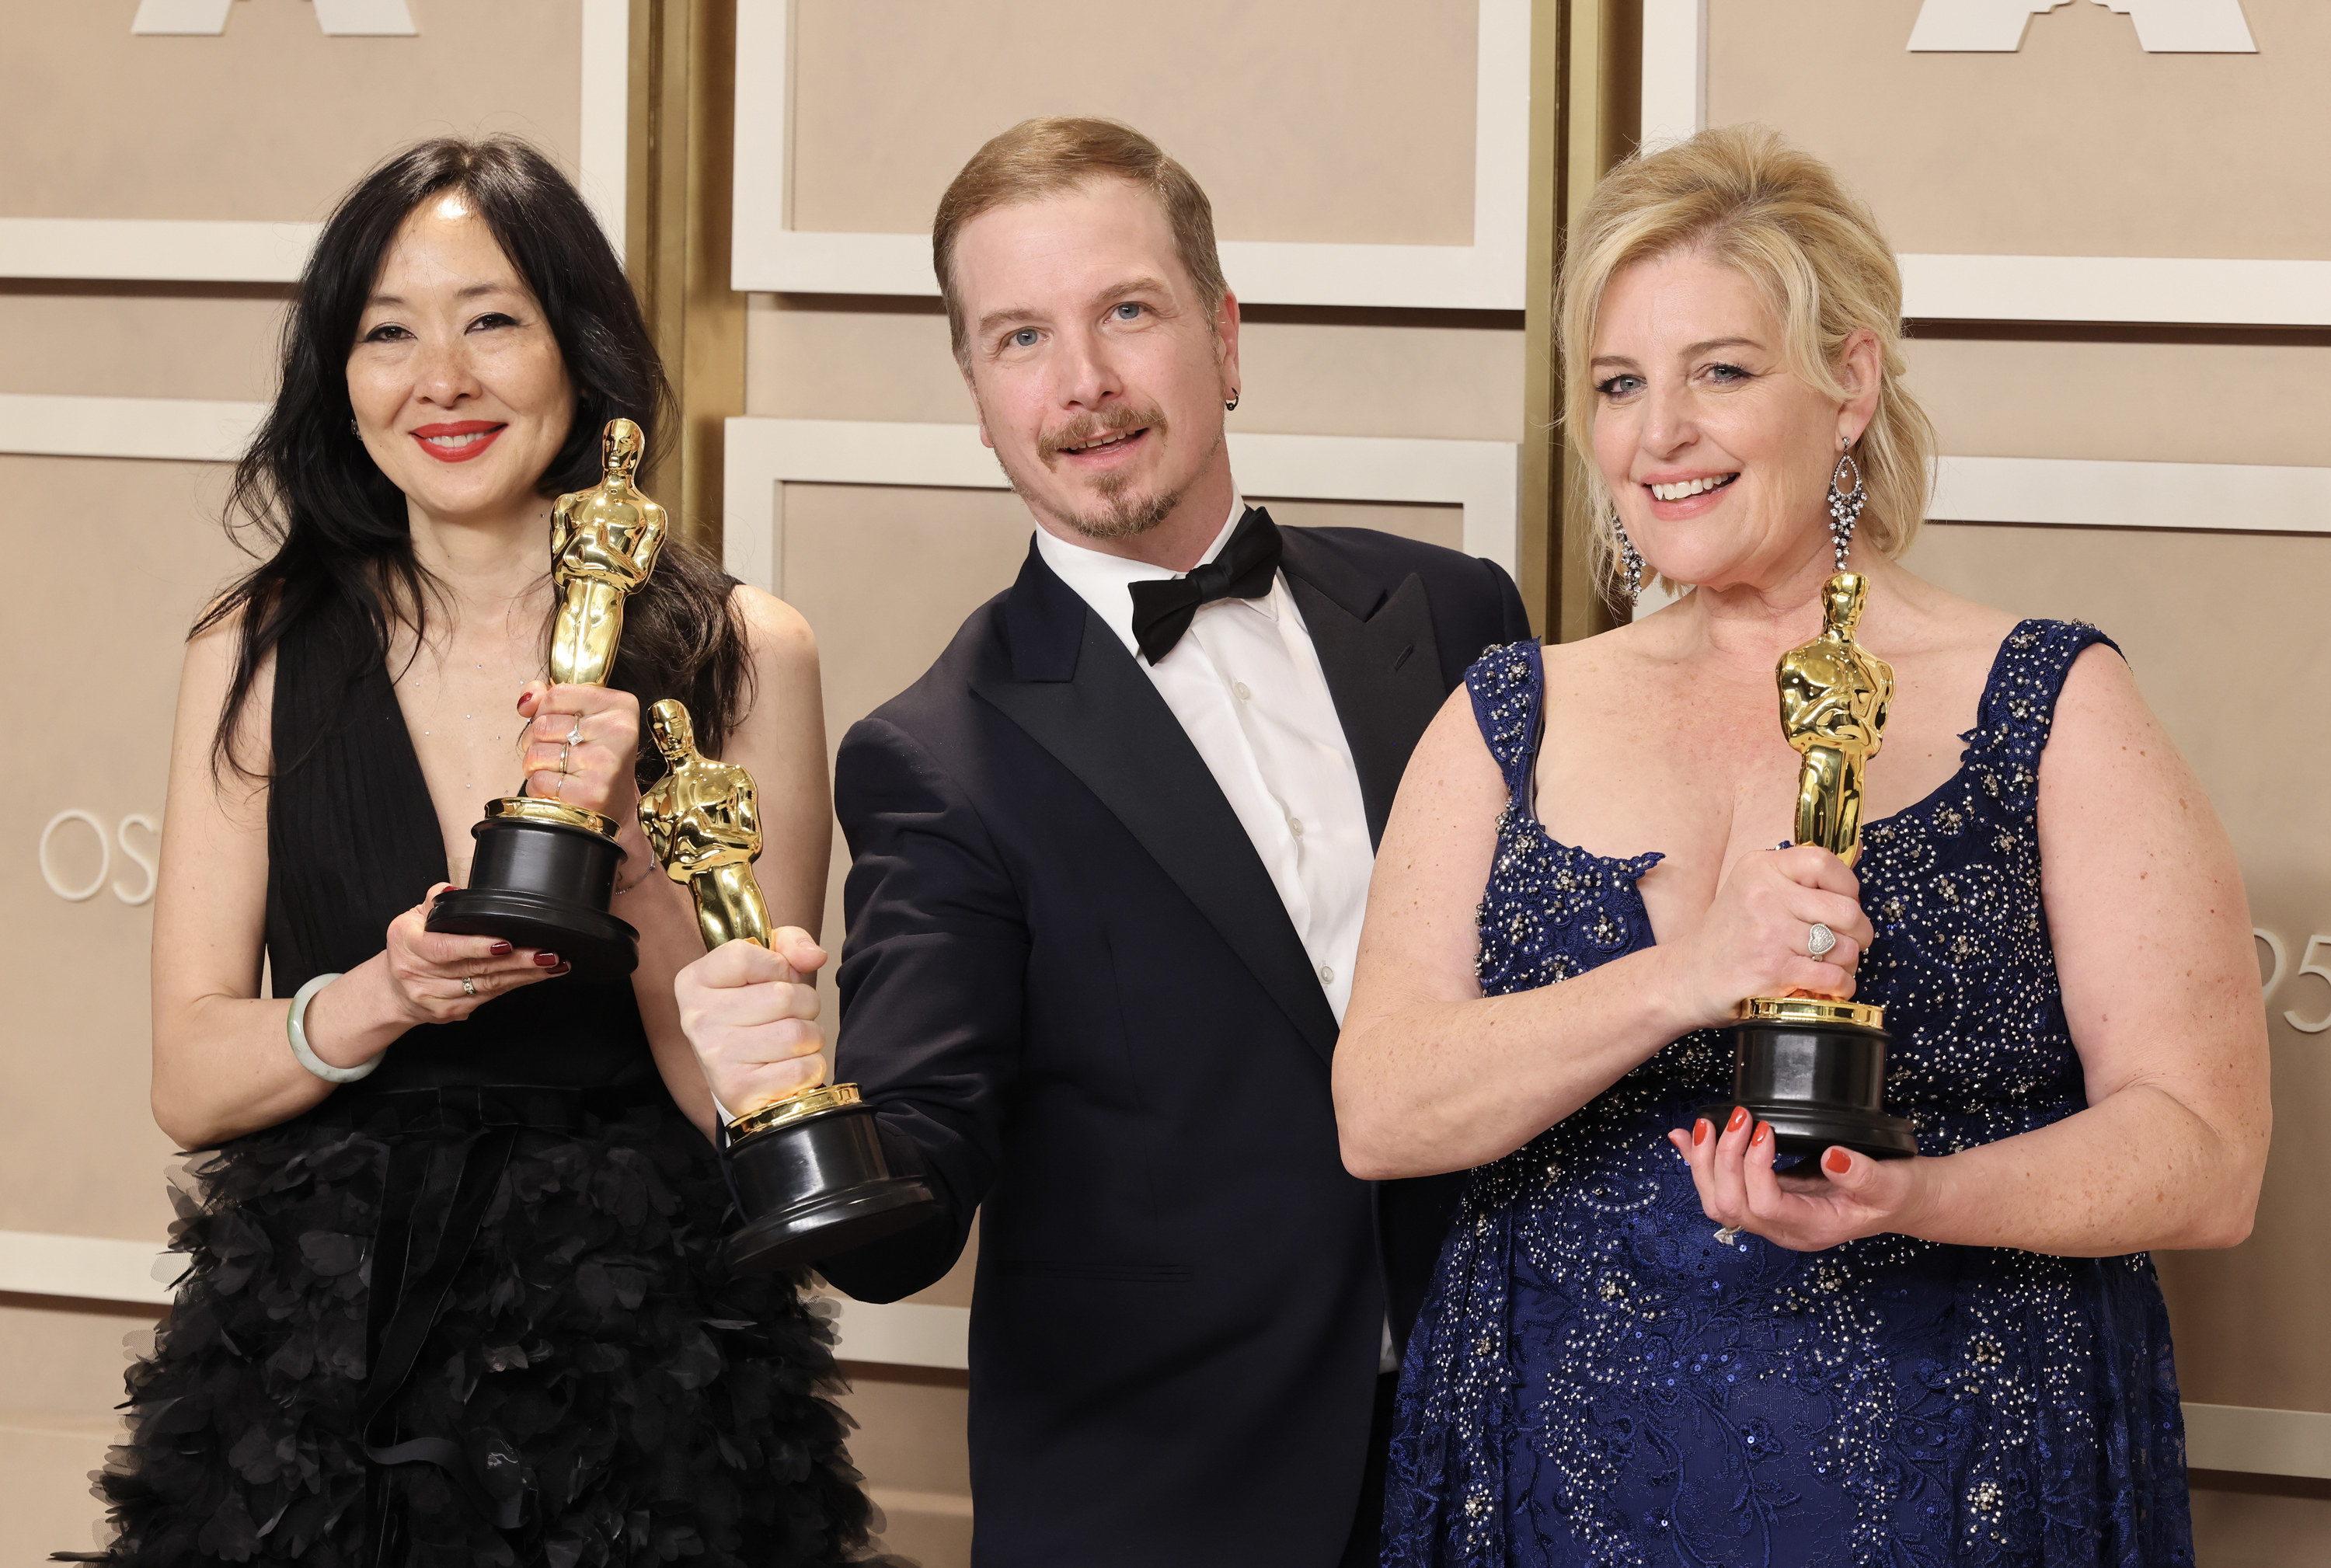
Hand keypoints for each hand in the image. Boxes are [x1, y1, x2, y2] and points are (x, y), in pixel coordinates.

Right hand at [382, 883, 567, 1025]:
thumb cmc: (411, 946)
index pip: (445, 948)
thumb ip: (435, 900)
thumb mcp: (414, 917)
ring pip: (488, 986)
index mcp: (409, 943)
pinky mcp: (451, 1012)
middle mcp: (419, 974)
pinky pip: (489, 996)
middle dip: (517, 961)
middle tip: (546, 953)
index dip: (477, 947)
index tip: (506, 944)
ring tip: (553, 963)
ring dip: (524, 975)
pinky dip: (516, 984)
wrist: (394, 990)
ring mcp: (435, 997)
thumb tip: (457, 891)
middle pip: (475, 968)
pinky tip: (537, 976)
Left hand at [516, 682, 641, 821]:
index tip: (554, 725)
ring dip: (534, 765)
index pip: (557, 694)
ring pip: (536, 753)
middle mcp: (617, 732)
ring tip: (554, 770)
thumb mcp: (584, 719)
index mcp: (619, 706)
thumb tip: (526, 700)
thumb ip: (550, 700)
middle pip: (543, 724)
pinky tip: (557, 788)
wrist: (614, 805)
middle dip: (534, 740)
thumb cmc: (596, 759)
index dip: (544, 710)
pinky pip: (540, 780)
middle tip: (552, 752)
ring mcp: (605, 763)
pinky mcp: (590, 792)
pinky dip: (539, 787)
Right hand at [674, 930, 830, 1117]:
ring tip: (792, 1041)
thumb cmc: (755, 1013)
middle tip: (792, 1014)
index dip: (778, 965)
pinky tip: (791, 1066)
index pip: (743, 955)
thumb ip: (790, 944)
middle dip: (805, 1003)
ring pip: (798, 1034)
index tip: (778, 977)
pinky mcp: (739, 1090)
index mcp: (695, 981)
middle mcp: (698, 1019)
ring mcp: (716, 1056)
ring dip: (811, 1036)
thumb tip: (815, 956)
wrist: (740, 1078)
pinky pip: (803, 1069)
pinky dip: (811, 1066)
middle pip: (782, 996)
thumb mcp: (765, 966)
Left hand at [1665, 1107, 1934, 1251]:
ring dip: (1703, 1163)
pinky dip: (1700, 1163)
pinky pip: (1722, 1189)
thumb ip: (1862, 1174)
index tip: (1763, 1129)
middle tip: (1737, 1117)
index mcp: (1812, 1228)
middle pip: (1730, 1207)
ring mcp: (1771, 1218)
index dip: (1754, 1168)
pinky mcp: (1764, 1200)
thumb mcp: (1890, 1184)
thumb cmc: (1895, 1194)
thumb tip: (1833, 1157)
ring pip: (1718, 1202)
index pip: (1765, 1206)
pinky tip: (1685, 1137)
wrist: (1900, 1201)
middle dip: (1722, 1160)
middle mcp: (1783, 1229)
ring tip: (1706, 1124)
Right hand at [1669, 845, 1874, 1028]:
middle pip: (1846, 909)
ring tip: (1833, 966)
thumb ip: (1799, 876)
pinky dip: (1841, 985)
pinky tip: (1830, 986)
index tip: (1845, 903)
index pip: (1824, 862)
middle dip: (1860, 932)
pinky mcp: (1772, 969)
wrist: (1687, 976)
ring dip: (1848, 962)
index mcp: (1760, 868)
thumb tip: (1858, 851)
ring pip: (1844, 946)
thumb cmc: (1728, 935)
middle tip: (1850, 943)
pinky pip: (1832, 976)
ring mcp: (1768, 932)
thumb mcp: (1753, 889)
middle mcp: (1764, 895)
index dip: (1848, 886)